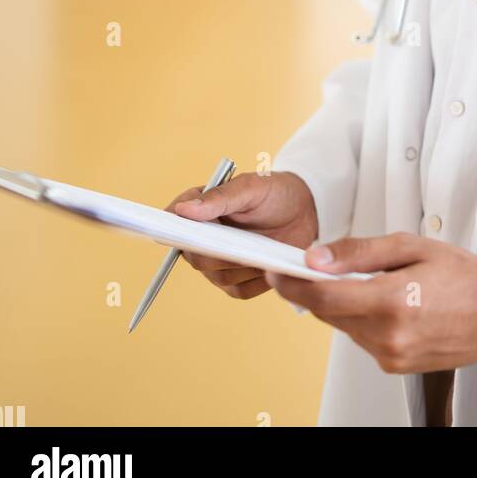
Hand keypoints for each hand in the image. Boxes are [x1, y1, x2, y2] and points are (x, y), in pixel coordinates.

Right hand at [164, 172, 318, 300]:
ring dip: (242, 266)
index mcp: (200, 209)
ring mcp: (219, 262)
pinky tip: (269, 263)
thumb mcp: (252, 187)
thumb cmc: (275, 192)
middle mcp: (204, 238)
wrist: (305, 211)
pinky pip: (239, 291)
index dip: (171, 230)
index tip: (184, 235)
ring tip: (265, 247)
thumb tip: (182, 210)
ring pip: (217, 277)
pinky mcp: (238, 281)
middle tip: (245, 241)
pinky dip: (256, 281)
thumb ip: (220, 197)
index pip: (172, 222)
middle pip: (194, 256)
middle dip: (220, 251)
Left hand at [264, 233, 476, 372]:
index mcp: (390, 302)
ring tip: (371, 280)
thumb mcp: (410, 246)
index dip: (292, 282)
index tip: (276, 269)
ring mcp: (391, 356)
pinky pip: (362, 338)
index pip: (322, 296)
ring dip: (343, 303)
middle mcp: (387, 337)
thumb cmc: (464, 276)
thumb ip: (359, 251)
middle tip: (318, 264)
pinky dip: (362, 318)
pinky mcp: (395, 365)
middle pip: (328, 312)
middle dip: (319, 288)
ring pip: (344, 326)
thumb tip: (317, 256)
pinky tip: (385, 301)